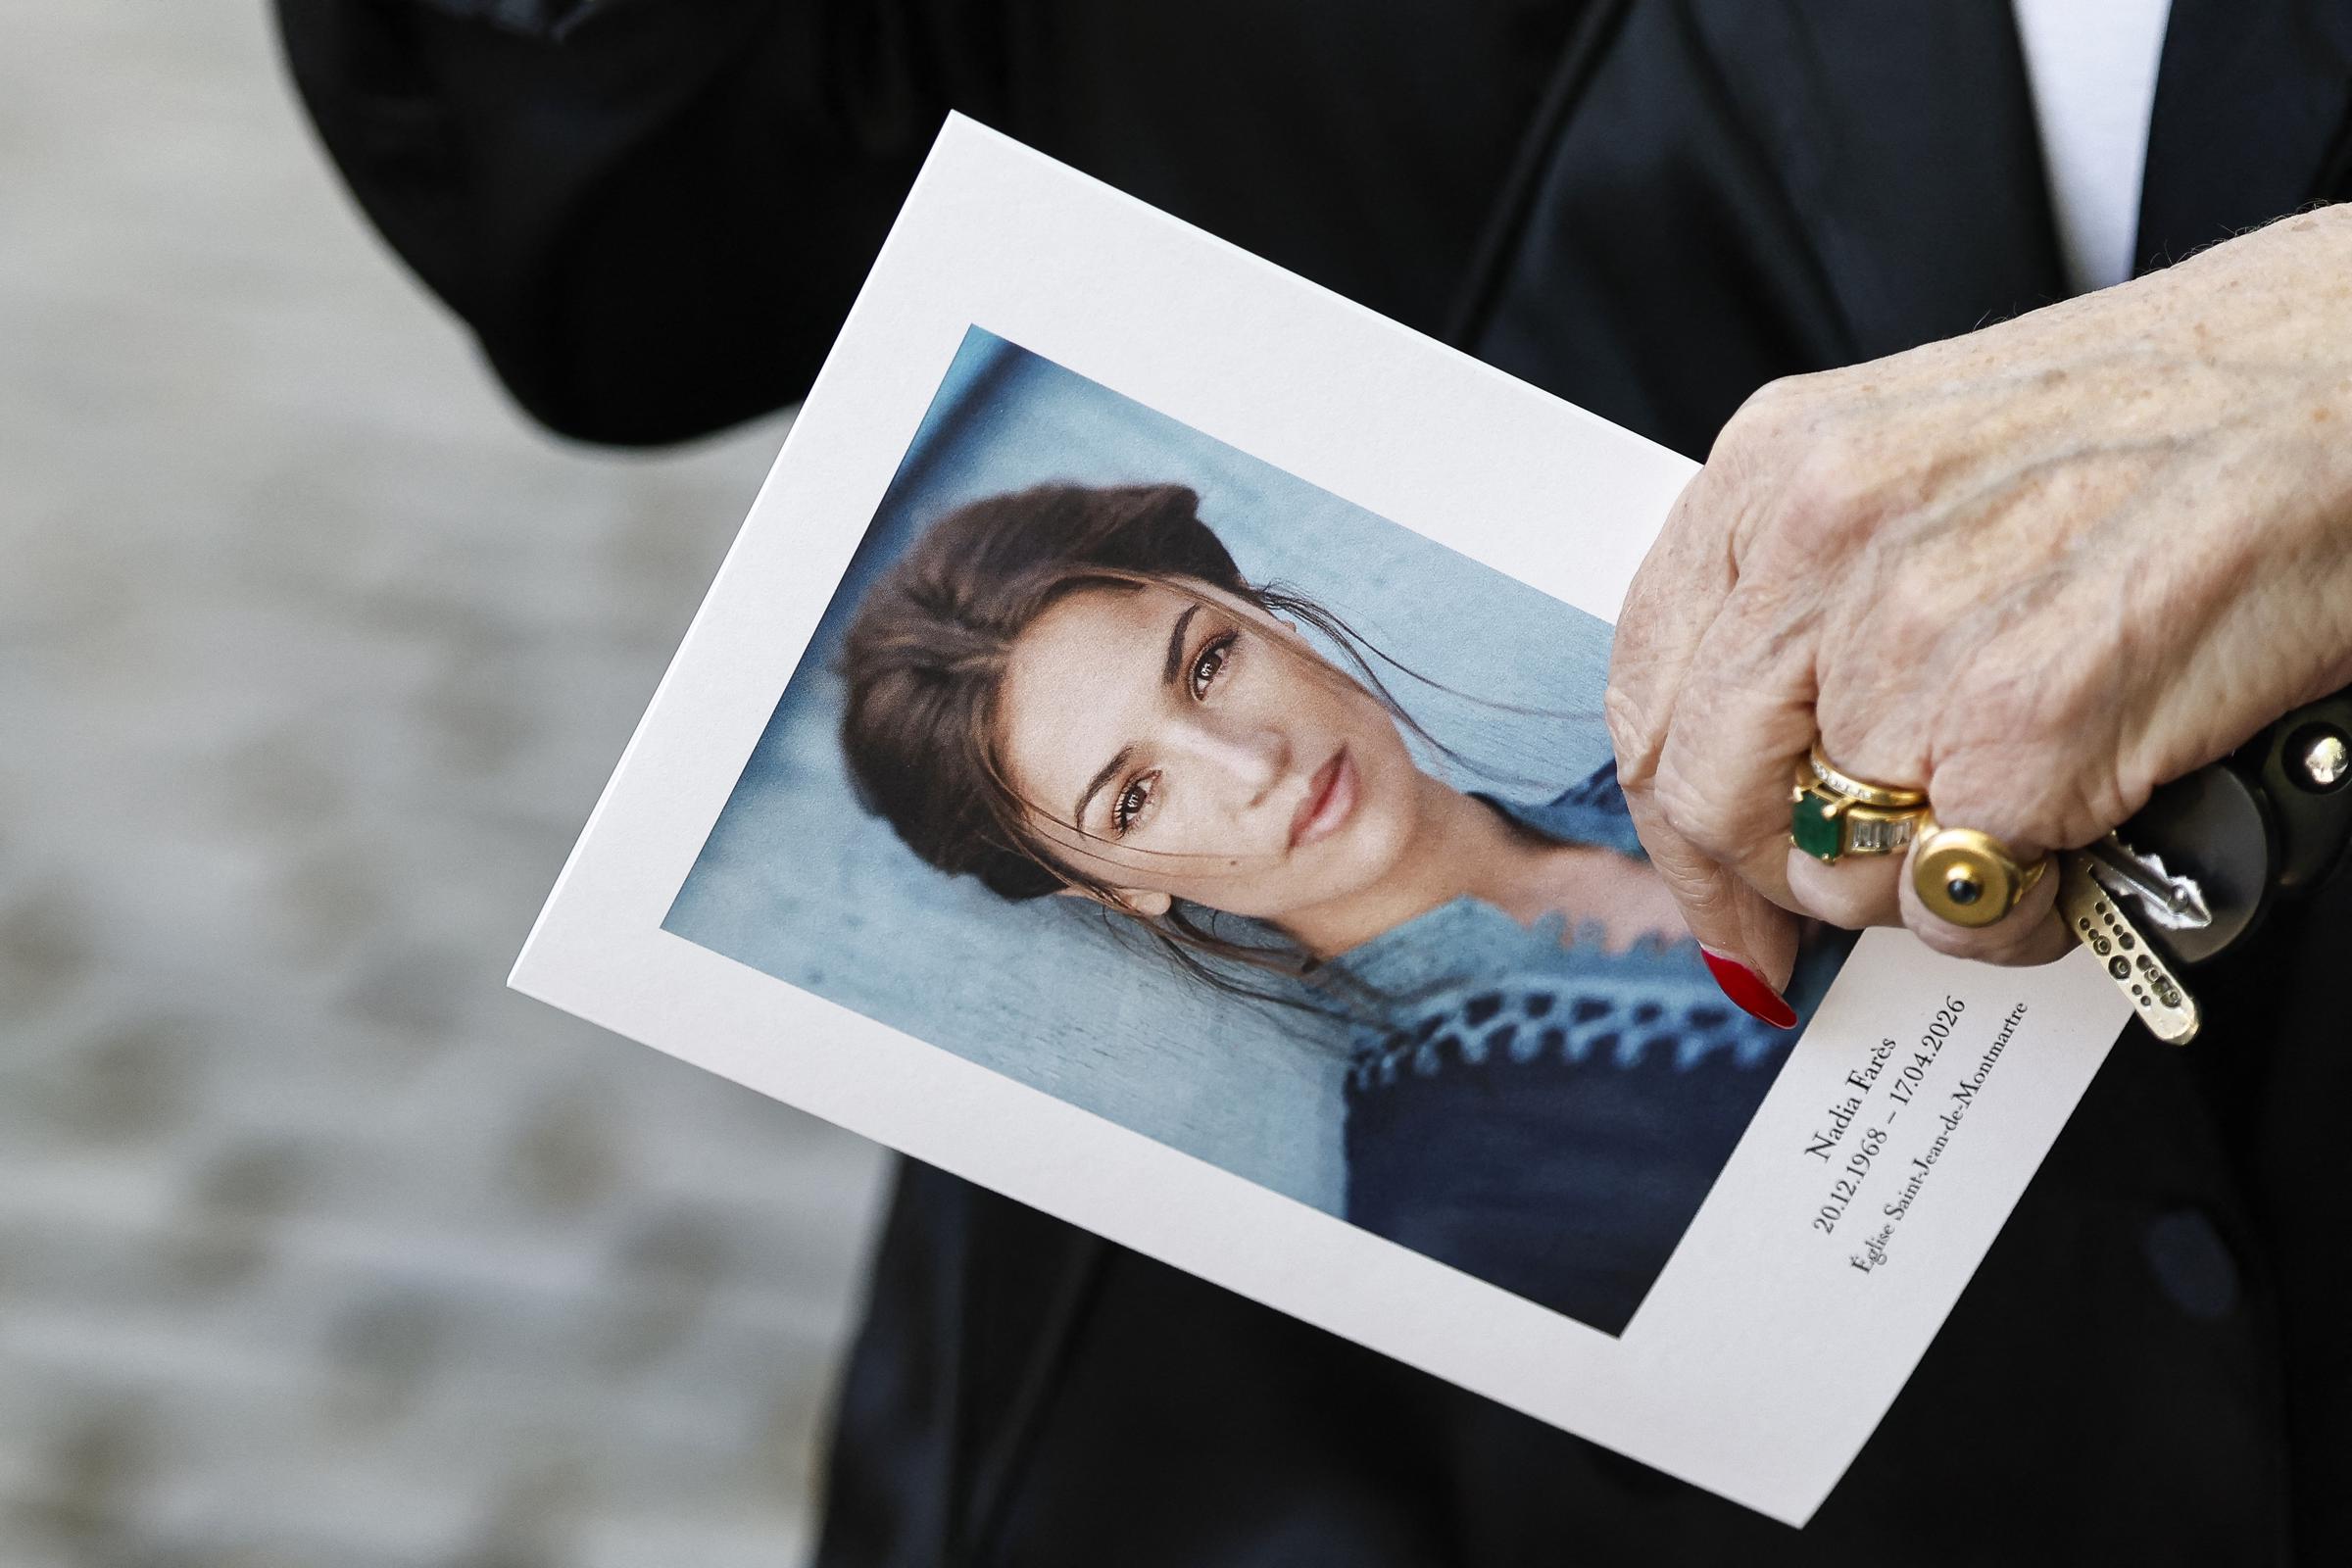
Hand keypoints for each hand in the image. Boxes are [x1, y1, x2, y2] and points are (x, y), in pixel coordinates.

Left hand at [1605, 205, 2351, 1008]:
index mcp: (1776, 471)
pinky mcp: (2026, 728)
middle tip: (1814, 923)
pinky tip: (2070, 846)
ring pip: (1835, 866)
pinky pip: (1958, 902)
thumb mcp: (1919, 457)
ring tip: (2004, 833)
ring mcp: (1917, 640)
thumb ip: (1811, 595)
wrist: (2344, 383)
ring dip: (1915, 890)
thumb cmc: (2163, 417)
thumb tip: (1753, 763)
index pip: (1645, 688)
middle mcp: (1823, 547)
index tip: (1705, 882)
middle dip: (1760, 887)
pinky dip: (2013, 913)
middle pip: (1707, 793)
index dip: (1667, 817)